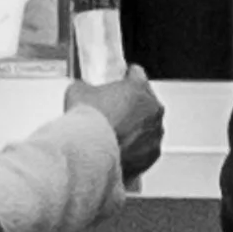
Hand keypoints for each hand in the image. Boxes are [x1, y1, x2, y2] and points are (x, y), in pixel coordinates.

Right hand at [69, 65, 164, 179]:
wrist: (88, 156)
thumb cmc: (88, 124)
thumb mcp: (78, 91)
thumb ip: (87, 87)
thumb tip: (83, 90)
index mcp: (139, 88)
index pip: (136, 74)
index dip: (125, 78)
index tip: (120, 82)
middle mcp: (152, 110)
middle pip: (144, 102)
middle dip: (131, 106)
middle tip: (113, 112)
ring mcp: (154, 134)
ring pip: (147, 127)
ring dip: (135, 129)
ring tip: (114, 135)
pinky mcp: (151, 157)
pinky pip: (145, 149)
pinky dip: (135, 150)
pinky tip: (118, 150)